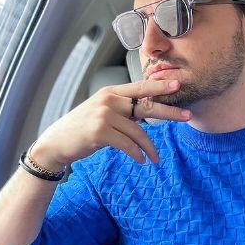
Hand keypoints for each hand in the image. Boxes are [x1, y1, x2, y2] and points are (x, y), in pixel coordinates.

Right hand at [31, 79, 190, 170]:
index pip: (140, 87)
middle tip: (188, 116)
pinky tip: (142, 160)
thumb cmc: (82, 130)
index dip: (160, 85)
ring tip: (155, 158)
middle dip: (169, 111)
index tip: (178, 84)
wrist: (57, 143)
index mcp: (110, 92)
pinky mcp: (100, 132)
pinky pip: (128, 144)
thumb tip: (146, 113)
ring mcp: (104, 115)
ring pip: (138, 132)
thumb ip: (121, 110)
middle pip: (146, 105)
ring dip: (149, 148)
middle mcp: (108, 100)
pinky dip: (137, 154)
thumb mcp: (101, 113)